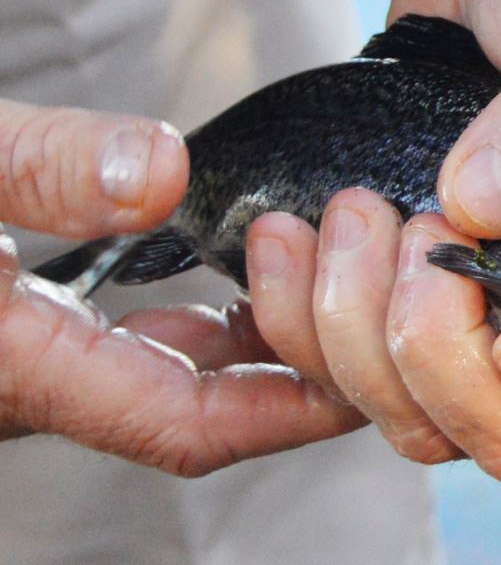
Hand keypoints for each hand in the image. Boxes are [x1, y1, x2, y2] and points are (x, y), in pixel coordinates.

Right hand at [0, 99, 364, 474]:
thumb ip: (42, 170)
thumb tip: (165, 173)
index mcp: (21, 365)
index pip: (190, 422)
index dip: (291, 409)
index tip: (368, 380)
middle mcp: (38, 382)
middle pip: (202, 409)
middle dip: (296, 369)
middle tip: (372, 310)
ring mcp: (40, 360)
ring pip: (176, 379)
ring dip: (258, 343)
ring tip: (330, 279)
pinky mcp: (35, 332)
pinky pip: (143, 349)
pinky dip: (209, 323)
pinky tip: (249, 275)